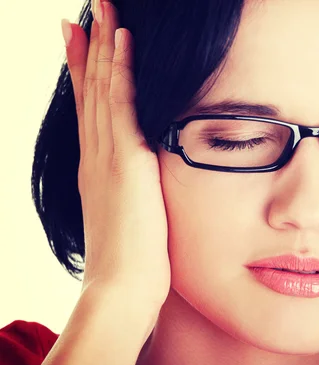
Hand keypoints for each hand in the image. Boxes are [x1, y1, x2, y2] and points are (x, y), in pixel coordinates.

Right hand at [64, 0, 170, 306]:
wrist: (122, 287)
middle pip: (90, 90)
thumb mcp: (128, 217)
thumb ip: (132, 192)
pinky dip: (121, 70)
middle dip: (88, 48)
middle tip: (85, 12)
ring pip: (102, 88)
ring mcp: (105, 155)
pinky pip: (122, 105)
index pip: (90, 109)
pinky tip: (122, 41)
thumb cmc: (131, 261)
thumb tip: (142, 181)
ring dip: (103, 46)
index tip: (80, 42)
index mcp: (96, 168)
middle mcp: (94, 155)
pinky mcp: (124, 161)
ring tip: (102, 10)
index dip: (83, 73)